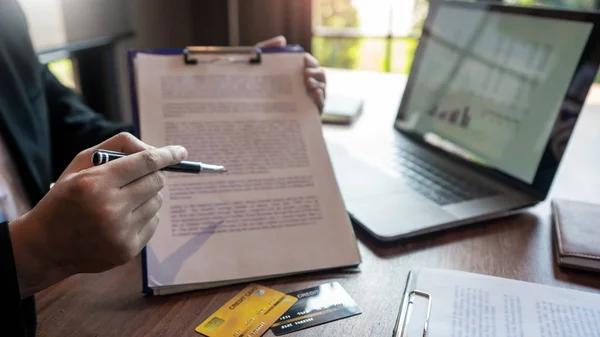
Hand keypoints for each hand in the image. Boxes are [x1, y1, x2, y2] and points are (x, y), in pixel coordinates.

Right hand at [9, 132, 186, 297]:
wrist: (46, 246)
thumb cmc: (66, 198)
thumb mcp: (80, 165)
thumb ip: (117, 148)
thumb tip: (156, 150)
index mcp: (95, 183)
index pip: (145, 163)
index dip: (167, 155)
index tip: (180, 151)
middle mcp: (109, 208)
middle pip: (156, 181)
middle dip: (152, 175)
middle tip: (138, 177)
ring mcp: (120, 232)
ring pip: (157, 202)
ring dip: (147, 196)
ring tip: (123, 200)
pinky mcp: (127, 250)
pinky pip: (154, 222)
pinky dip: (145, 215)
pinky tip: (123, 218)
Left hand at [256, 36, 325, 112]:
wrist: (250, 112)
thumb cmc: (256, 86)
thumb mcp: (258, 66)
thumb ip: (268, 49)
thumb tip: (282, 40)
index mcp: (299, 74)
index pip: (310, 64)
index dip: (310, 61)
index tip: (303, 60)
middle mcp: (307, 86)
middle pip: (319, 76)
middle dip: (315, 72)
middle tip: (306, 73)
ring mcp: (309, 100)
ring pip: (322, 90)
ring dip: (318, 84)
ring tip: (308, 82)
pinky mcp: (309, 115)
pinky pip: (320, 106)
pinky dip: (320, 99)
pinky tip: (315, 94)